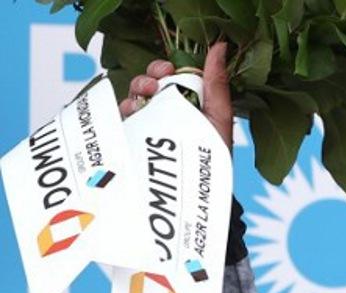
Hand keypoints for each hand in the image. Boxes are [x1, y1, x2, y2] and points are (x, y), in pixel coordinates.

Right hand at [118, 43, 232, 151]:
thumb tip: (219, 46)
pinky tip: (132, 112)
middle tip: (155, 84)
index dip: (165, 69)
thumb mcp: (219, 116)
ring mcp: (151, 124)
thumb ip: (216, 82)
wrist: (197, 188)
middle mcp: (169, 111)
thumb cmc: (214, 155)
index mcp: (189, 102)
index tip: (167, 70)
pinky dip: (124, 109)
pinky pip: (122, 116)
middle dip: (149, 77)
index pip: (172, 76)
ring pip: (135, 96)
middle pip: (150, 82)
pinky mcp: (135, 137)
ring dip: (137, 91)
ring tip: (144, 99)